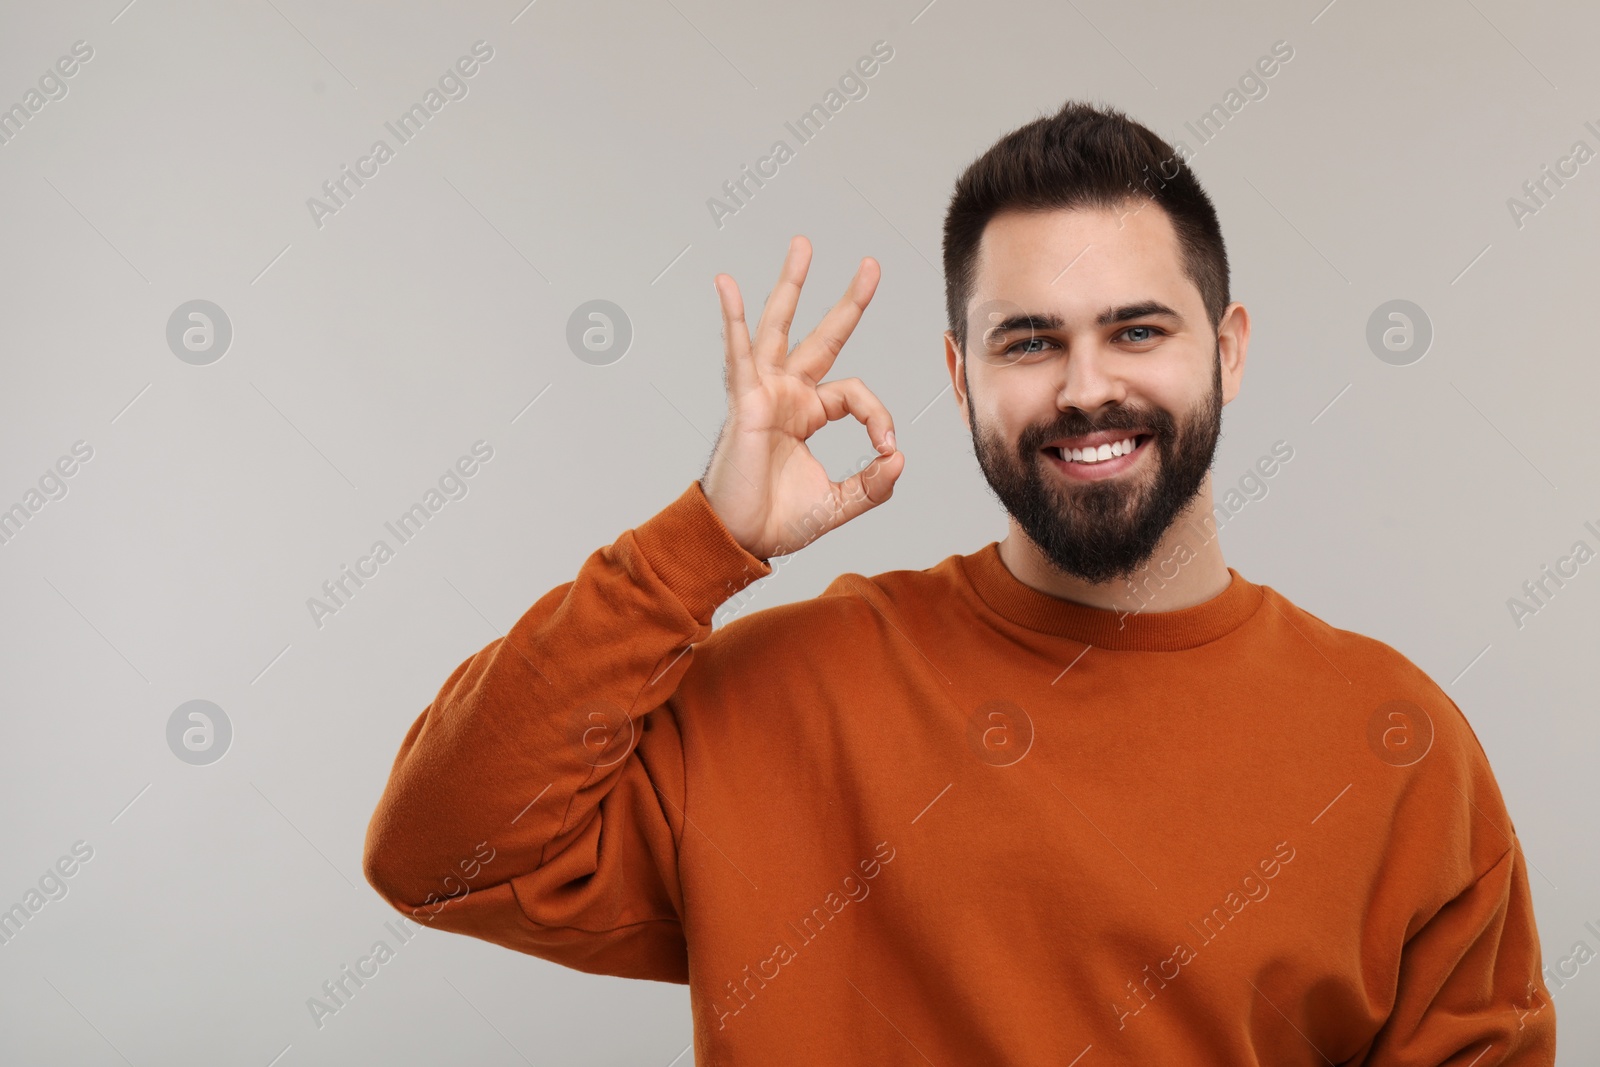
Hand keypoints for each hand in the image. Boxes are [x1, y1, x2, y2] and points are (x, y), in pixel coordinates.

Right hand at [701, 235, 903, 559]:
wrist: (740, 540)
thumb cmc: (777, 521)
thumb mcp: (840, 502)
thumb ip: (873, 484)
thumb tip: (899, 457)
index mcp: (808, 413)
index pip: (855, 393)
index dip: (878, 415)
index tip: (887, 447)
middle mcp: (787, 395)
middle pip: (822, 336)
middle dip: (848, 302)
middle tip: (871, 265)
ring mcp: (764, 393)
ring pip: (780, 328)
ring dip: (791, 286)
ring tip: (804, 246)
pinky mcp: (744, 401)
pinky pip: (739, 353)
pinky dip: (733, 319)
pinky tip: (727, 285)